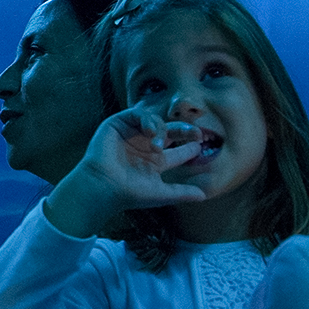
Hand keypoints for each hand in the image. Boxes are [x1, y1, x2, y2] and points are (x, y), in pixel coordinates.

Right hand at [45, 102, 206, 235]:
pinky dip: (146, 119)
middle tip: (196, 134)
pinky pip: (136, 113)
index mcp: (155, 161)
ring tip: (157, 145)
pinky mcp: (118, 124)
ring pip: (155, 121)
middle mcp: (144, 146)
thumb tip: (204, 195)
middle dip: (183, 131)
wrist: (104, 187)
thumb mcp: (161, 192)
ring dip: (161, 131)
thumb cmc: (129, 192)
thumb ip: (182, 192)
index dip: (189, 148)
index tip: (200, 145)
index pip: (177, 151)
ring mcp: (132, 134)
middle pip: (170, 132)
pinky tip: (149, 131)